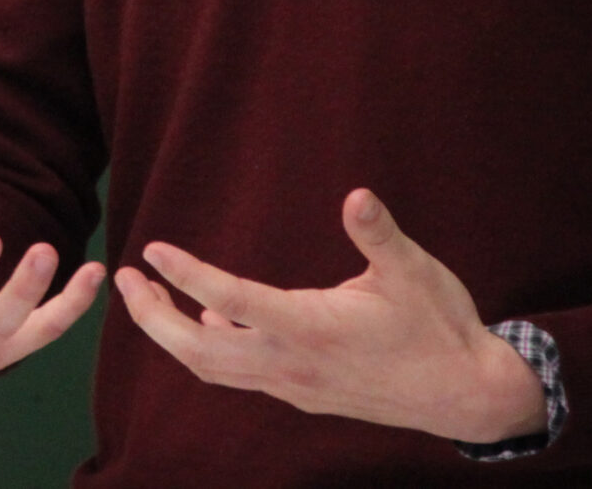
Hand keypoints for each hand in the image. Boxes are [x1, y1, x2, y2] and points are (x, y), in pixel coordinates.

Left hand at [115, 189, 546, 445]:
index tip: (150, 252)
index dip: (189, 276)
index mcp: (314, 329)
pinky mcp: (305, 394)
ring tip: (148, 298)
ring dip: (176, 335)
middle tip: (123, 282)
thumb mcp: (414, 272)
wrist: (468, 396)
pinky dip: (212, 349)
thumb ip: (378, 235)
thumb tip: (356, 194)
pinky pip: (241, 376)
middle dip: (154, 319)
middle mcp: (294, 365)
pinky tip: (213, 318)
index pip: (234, 301)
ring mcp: (296, 386)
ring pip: (216, 370)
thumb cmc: (441, 326)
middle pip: (201, 353)